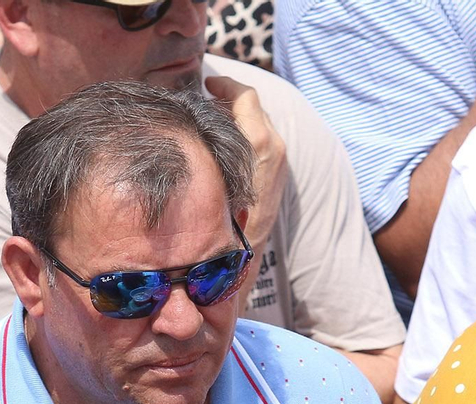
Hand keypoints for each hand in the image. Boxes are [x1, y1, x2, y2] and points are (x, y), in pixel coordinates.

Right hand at [205, 76, 286, 253]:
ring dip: (241, 115)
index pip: (245, 95)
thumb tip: (194, 117)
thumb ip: (208, 138)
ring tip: (215, 119)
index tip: (208, 83)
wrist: (245, 248)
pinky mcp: (281, 170)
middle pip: (255, 106)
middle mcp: (275, 146)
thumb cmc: (222, 212)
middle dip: (231, 99)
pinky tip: (229, 142)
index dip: (225, 84)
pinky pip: (266, 139)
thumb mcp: (210, 169)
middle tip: (207, 99)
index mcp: (258, 141)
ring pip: (261, 122)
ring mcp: (281, 158)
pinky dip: (249, 131)